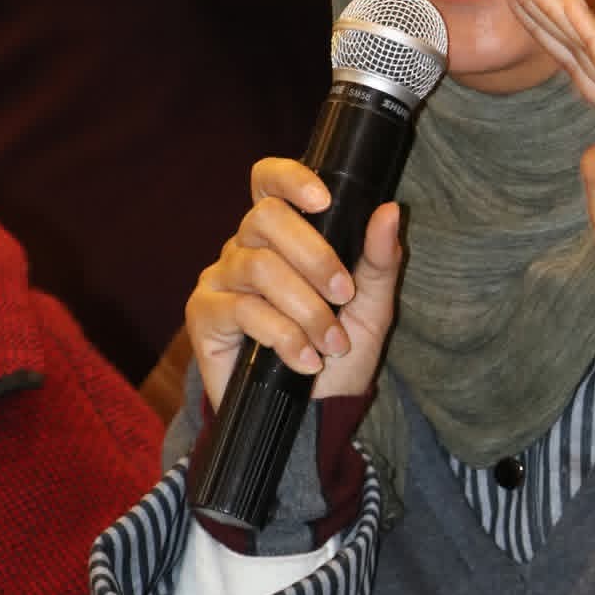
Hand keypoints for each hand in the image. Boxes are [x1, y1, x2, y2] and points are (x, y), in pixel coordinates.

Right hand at [186, 158, 403, 411]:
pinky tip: (305, 360)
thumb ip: (379, 259)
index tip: (324, 201)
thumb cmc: (337, 354)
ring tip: (331, 343)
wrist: (313, 415)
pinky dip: (284, 336)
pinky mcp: (204, 316)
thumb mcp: (371, 307)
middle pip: (265, 218)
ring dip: (306, 309)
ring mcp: (220, 280)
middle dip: (314, 256)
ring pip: (259, 268)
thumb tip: (390, 210)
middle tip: (344, 295)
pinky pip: (243, 310)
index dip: (290, 179)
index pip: (268, 183)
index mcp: (281, 236)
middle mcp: (244, 249)